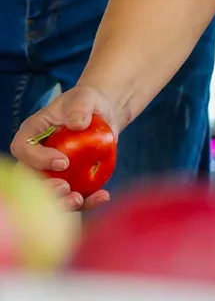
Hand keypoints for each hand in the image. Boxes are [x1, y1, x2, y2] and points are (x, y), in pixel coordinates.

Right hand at [10, 85, 118, 211]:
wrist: (104, 114)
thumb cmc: (88, 103)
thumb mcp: (85, 98)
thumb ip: (79, 107)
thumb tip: (77, 123)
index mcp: (33, 133)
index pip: (23, 149)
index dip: (38, 159)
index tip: (63, 161)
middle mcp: (38, 155)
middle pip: (31, 178)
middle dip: (45, 188)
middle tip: (66, 188)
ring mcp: (54, 171)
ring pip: (51, 193)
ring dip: (62, 202)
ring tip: (80, 199)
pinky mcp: (72, 181)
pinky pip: (75, 196)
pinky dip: (88, 201)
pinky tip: (103, 196)